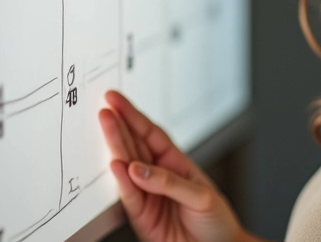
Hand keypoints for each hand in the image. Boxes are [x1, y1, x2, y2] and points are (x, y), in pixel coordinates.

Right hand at [98, 89, 245, 241]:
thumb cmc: (215, 220)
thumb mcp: (201, 195)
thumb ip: (170, 182)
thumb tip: (139, 169)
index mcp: (174, 161)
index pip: (149, 133)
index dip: (132, 115)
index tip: (115, 99)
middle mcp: (157, 176)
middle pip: (135, 147)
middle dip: (119, 127)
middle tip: (104, 110)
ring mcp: (148, 196)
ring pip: (128, 168)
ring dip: (116, 147)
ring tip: (106, 127)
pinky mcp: (142, 218)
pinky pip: (130, 197)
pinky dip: (122, 182)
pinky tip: (114, 166)